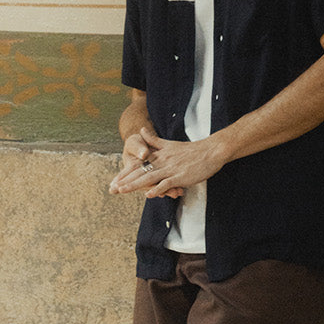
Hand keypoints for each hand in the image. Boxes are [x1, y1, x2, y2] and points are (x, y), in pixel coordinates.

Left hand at [109, 126, 223, 198]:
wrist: (211, 151)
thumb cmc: (192, 150)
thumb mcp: (170, 144)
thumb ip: (154, 140)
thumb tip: (141, 129)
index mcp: (159, 155)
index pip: (139, 165)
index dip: (126, 173)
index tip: (115, 180)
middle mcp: (162, 161)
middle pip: (140, 172)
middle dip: (126, 181)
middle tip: (113, 188)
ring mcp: (171, 169)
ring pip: (149, 177)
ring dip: (135, 184)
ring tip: (122, 190)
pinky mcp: (180, 176)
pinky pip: (166, 183)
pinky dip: (157, 189)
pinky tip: (148, 194)